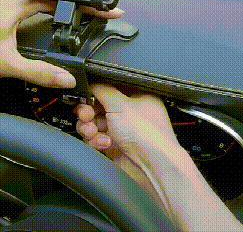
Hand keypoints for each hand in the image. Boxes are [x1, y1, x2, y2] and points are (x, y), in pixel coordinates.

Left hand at [0, 0, 122, 87]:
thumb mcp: (6, 63)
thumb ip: (39, 72)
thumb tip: (66, 78)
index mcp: (18, 1)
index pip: (65, 1)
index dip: (91, 8)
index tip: (110, 12)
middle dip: (81, 6)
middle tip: (99, 16)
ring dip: (64, 6)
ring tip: (82, 16)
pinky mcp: (3, 1)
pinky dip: (49, 8)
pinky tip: (52, 18)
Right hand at [76, 85, 242, 231]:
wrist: (152, 167)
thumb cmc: (147, 132)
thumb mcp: (121, 103)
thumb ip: (102, 90)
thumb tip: (89, 82)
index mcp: (137, 97)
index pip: (110, 90)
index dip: (95, 93)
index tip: (85, 97)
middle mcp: (130, 114)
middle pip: (99, 108)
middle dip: (88, 112)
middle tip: (86, 115)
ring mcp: (122, 132)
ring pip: (94, 125)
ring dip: (89, 128)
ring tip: (92, 132)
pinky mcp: (115, 148)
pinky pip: (96, 141)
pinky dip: (96, 142)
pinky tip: (104, 144)